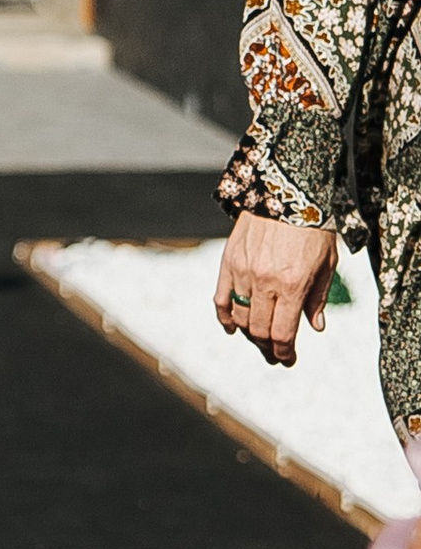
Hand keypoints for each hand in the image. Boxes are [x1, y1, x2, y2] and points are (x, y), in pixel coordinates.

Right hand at [215, 212, 338, 368]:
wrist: (286, 190)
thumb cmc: (313, 226)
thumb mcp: (327, 263)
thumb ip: (318, 297)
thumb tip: (314, 327)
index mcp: (293, 284)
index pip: (282, 333)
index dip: (284, 352)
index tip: (288, 359)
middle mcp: (265, 281)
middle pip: (260, 331)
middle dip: (268, 348)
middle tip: (275, 354)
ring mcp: (243, 272)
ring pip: (241, 318)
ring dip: (250, 334)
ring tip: (259, 339)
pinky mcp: (229, 261)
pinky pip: (221, 298)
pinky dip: (225, 317)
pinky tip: (231, 327)